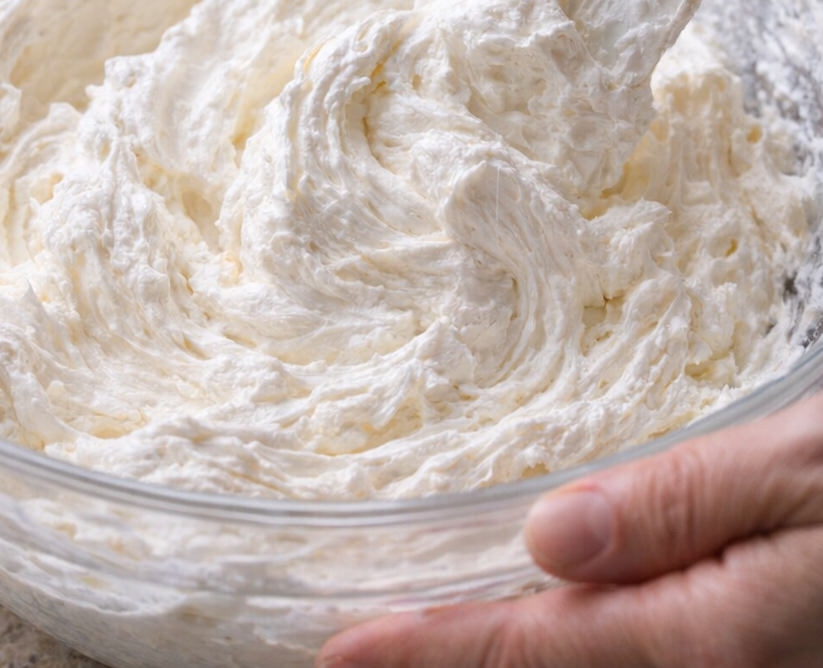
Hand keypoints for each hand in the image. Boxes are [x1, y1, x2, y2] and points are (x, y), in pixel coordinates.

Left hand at [316, 392, 822, 667]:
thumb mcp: (803, 469)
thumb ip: (681, 507)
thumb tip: (547, 539)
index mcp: (712, 631)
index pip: (538, 650)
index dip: (433, 652)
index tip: (342, 652)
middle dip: (456, 666)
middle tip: (358, 651)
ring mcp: (733, 665)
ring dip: (504, 659)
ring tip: (420, 636)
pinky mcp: (743, 650)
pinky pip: (638, 659)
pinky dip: (566, 650)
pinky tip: (536, 620)